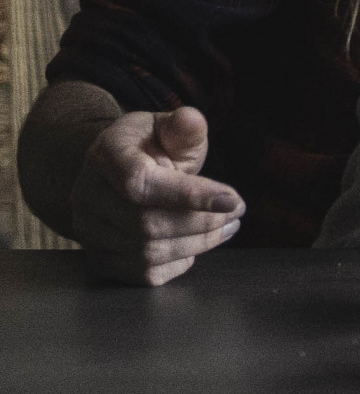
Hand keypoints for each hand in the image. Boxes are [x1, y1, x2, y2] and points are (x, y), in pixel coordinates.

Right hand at [69, 107, 243, 285]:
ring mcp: (88, 232)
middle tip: (237, 212)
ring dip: (198, 243)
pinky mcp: (100, 259)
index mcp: (105, 155)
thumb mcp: (166, 128)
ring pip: (148, 253)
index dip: (189, 195)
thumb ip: (183, 127)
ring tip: (228, 226)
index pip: (140, 182)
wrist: (114, 176)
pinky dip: (179, 262)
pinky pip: (144, 274)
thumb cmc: (149, 148)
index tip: (233, 200)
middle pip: (146, 224)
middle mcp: (88, 196)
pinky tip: (198, 243)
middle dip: (202, 221)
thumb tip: (192, 119)